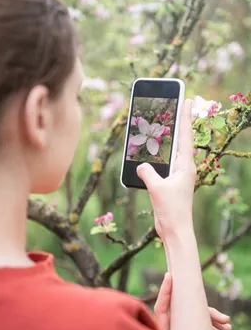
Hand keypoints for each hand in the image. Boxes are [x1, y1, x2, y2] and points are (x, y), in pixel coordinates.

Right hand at [137, 99, 195, 239]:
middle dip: (177, 123)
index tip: (189, 100)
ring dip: (165, 139)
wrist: (175, 229)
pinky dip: (156, 156)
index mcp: (185, 166)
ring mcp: (176, 175)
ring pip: (170, 152)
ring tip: (160, 124)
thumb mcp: (157, 188)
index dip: (186, 117)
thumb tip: (140, 165)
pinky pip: (162, 164)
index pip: (186, 136)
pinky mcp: (169, 183)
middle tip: (175, 105)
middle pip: (180, 140)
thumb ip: (147, 173)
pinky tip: (148, 152)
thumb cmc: (171, 210)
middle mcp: (183, 168)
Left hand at [155, 273, 231, 329]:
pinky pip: (198, 327)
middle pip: (188, 308)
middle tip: (225, 319)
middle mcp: (171, 321)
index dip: (166, 288)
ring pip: (197, 317)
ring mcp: (179, 325)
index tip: (170, 275)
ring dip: (213, 321)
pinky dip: (209, 329)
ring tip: (227, 328)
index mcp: (162, 322)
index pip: (163, 302)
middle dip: (208, 312)